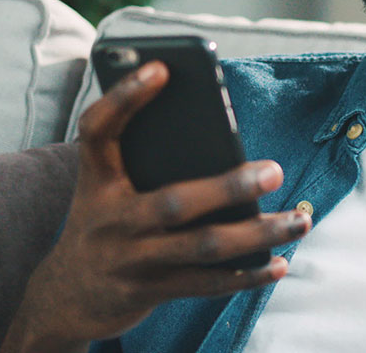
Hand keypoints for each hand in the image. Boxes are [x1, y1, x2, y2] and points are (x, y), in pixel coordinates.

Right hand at [1, 62, 310, 351]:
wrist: (65, 297)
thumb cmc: (106, 223)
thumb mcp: (107, 188)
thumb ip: (146, 162)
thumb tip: (224, 142)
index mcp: (97, 179)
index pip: (100, 130)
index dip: (125, 98)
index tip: (162, 68)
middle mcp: (110, 218)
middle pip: (175, 201)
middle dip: (230, 187)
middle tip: (276, 171)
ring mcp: (129, 258)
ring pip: (203, 246)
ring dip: (258, 234)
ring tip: (300, 220)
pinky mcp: (148, 291)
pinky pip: (205, 283)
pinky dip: (247, 274)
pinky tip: (279, 263)